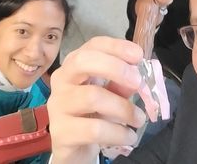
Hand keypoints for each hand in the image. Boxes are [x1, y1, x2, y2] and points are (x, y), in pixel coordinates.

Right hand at [47, 37, 145, 163]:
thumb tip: (136, 75)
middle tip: (138, 82)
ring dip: (123, 108)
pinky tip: (129, 136)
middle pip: (83, 62)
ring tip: (139, 119)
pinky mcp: (60, 132)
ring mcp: (58, 105)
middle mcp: (61, 80)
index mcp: (74, 64)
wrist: (74, 150)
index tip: (138, 55)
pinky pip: (94, 129)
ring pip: (93, 97)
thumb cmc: (93, 114)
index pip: (93, 45)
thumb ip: (120, 83)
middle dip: (115, 68)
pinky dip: (118, 133)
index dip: (116, 47)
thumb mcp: (110, 94)